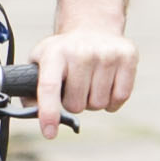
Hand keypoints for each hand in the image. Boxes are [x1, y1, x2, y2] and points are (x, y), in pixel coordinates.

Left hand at [29, 26, 136, 140]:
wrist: (92, 27)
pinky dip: (112, 101)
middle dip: (73, 103)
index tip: (49, 133)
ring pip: (99, 104)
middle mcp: (81, 52)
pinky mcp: (128, 57)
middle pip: (76, 103)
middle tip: (74, 88)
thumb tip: (32, 112)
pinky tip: (106, 86)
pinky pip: (120, 97)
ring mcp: (107, 53)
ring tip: (89, 83)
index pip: (50, 87)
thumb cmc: (63, 52)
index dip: (49, 112)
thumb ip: (30, 88)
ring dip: (93, 101)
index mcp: (54, 54)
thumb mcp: (39, 61)